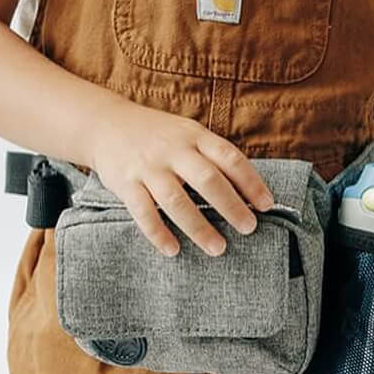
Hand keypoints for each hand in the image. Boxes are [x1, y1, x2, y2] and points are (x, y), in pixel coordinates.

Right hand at [89, 98, 275, 258]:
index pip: (230, 157)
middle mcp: (173, 150)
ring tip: (218, 248)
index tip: (267, 204)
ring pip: (176, 200)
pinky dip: (159, 233)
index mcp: (195, 136)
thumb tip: (248, 190)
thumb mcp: (188, 133)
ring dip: (199, 227)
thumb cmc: (159, 135)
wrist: (107, 124)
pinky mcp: (125, 183)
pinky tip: (173, 250)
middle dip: (231, 206)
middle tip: (249, 228)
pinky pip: (143, 212)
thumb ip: (212, 156)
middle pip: (207, 179)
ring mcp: (148, 167)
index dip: (251, 181)